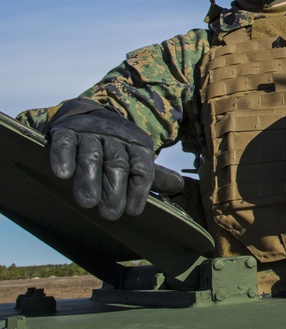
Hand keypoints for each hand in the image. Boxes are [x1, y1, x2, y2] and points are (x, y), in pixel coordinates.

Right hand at [48, 99, 155, 219]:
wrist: (85, 114)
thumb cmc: (114, 146)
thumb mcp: (136, 157)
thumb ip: (153, 175)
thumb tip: (179, 186)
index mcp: (138, 145)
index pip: (142, 169)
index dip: (139, 191)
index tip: (132, 212)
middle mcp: (116, 137)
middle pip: (118, 165)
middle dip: (115, 191)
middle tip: (110, 214)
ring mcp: (90, 133)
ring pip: (92, 157)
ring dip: (89, 180)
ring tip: (88, 202)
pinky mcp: (66, 132)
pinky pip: (65, 144)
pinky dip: (63, 158)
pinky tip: (63, 175)